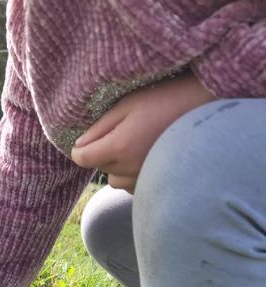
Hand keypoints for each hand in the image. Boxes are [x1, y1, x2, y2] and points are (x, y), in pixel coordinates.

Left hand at [71, 73, 215, 193]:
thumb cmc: (166, 100)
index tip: (83, 142)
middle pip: (100, 167)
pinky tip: (147, 156)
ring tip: (135, 145)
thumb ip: (100, 126)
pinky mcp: (157, 184)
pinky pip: (133, 186)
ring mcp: (144, 179)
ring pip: (115, 180)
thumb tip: (79, 145)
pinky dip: (133, 174)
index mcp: (120, 146)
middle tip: (121, 132)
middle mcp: (130, 168)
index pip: (83, 158)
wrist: (207, 110)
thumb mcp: (128, 105)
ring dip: (117, 166)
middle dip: (102, 153)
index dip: (79, 150)